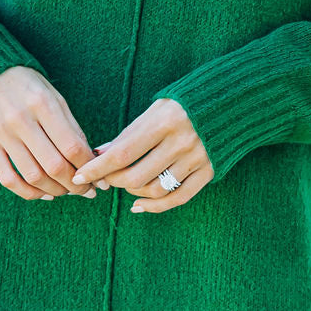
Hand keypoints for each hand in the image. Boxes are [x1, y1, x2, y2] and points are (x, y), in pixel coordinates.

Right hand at [0, 66, 102, 200]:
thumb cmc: (29, 88)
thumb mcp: (55, 98)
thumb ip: (72, 128)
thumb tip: (90, 162)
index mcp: (42, 104)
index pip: (72, 147)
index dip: (88, 168)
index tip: (97, 178)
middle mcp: (20, 119)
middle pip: (54, 166)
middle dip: (75, 185)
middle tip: (86, 190)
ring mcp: (0, 133)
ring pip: (33, 176)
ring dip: (55, 190)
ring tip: (66, 191)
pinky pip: (8, 179)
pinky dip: (29, 192)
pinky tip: (43, 193)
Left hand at [69, 97, 213, 212]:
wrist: (230, 103)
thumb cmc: (184, 105)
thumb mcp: (155, 110)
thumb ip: (128, 133)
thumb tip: (98, 154)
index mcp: (165, 121)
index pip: (123, 152)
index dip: (98, 167)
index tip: (80, 175)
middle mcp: (182, 142)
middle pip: (136, 176)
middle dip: (113, 181)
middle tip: (104, 178)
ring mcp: (197, 159)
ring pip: (155, 189)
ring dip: (133, 192)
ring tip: (126, 183)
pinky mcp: (209, 172)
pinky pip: (178, 198)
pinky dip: (155, 206)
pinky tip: (139, 205)